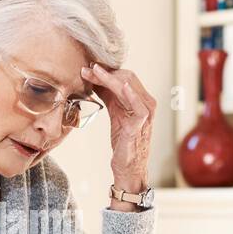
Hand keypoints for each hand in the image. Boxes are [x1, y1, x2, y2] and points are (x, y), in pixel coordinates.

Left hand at [81, 62, 153, 192]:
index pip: (125, 76)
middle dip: (105, 73)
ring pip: (128, 86)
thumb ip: (109, 95)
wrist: (128, 165)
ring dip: (108, 78)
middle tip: (86, 70)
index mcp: (141, 98)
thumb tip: (94, 78)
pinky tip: (121, 86)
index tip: (89, 68)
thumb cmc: (123, 140)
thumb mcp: (115, 112)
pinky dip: (130, 94)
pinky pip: (138, 106)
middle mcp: (147, 102)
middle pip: (127, 78)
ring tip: (92, 72)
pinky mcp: (141, 124)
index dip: (107, 71)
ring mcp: (146, 112)